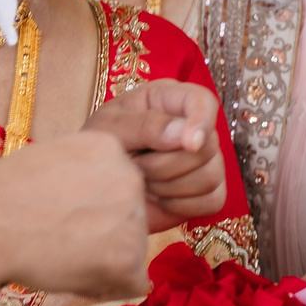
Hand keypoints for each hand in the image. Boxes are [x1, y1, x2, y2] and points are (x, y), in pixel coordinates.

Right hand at [0, 131, 148, 300]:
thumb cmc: (3, 193)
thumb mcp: (52, 159)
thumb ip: (82, 174)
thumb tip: (91, 201)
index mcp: (112, 148)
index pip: (118, 185)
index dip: (92, 208)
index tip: (63, 216)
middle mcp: (132, 178)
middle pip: (129, 216)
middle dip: (104, 233)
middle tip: (63, 240)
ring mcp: (134, 218)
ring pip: (132, 249)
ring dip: (105, 260)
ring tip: (62, 256)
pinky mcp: (130, 257)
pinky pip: (131, 282)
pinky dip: (105, 287)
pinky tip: (72, 276)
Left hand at [85, 80, 226, 228]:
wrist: (93, 190)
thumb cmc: (97, 149)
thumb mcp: (109, 129)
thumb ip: (145, 126)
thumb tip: (187, 136)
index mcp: (169, 100)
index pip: (203, 101)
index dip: (202, 120)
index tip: (189, 143)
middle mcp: (192, 127)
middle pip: (207, 147)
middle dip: (165, 164)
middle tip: (133, 165)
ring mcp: (205, 161)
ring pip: (210, 177)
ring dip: (168, 187)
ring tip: (141, 181)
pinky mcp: (208, 191)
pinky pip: (212, 200)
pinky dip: (181, 205)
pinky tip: (158, 199)